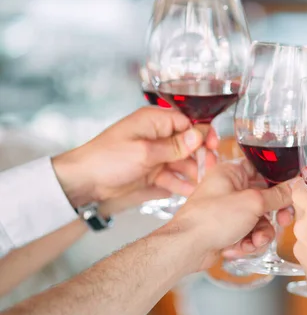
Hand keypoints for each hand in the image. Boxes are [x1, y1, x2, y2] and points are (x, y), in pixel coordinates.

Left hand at [52, 107, 218, 208]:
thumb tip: (199, 134)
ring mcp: (154, 156)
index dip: (202, 134)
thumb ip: (174, 146)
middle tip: (211, 168)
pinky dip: (181, 184)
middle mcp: (156, 137)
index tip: (214, 146)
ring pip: (182, 162)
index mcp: (153, 122)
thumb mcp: (144, 152)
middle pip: (188, 144)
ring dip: (194, 172)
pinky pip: (172, 178)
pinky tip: (192, 192)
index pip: (186, 123)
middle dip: (201, 156)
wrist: (83, 184)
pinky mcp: (151, 174)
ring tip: (204, 183)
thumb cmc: (106, 160)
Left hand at [168, 159, 293, 272]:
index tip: (291, 192)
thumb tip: (294, 187)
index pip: (261, 170)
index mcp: (231, 173)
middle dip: (273, 215)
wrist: (187, 248)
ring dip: (260, 234)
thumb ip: (277, 195)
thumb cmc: (211, 219)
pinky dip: (247, 242)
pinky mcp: (226, 229)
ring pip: (258, 220)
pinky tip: (240, 248)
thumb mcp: (252, 203)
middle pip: (263, 199)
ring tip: (254, 242)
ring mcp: (227, 211)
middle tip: (282, 221)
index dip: (278, 181)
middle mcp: (228, 189)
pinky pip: (248, 234)